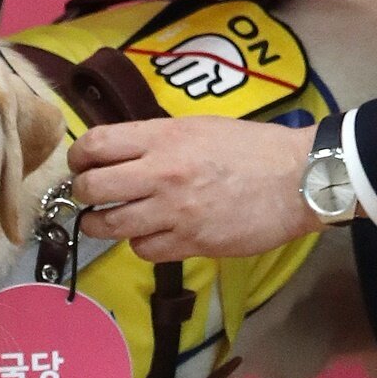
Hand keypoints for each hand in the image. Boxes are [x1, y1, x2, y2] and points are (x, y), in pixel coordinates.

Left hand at [69, 117, 324, 261]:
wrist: (299, 179)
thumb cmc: (251, 149)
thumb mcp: (198, 127)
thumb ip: (155, 140)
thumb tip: (117, 154)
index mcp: (163, 138)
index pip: (95, 144)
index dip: (78, 157)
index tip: (80, 165)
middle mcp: (161, 173)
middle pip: (92, 187)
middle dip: (81, 193)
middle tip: (88, 195)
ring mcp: (174, 211)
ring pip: (109, 225)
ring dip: (98, 225)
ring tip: (103, 222)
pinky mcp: (189, 243)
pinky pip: (143, 250)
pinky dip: (140, 245)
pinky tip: (149, 236)